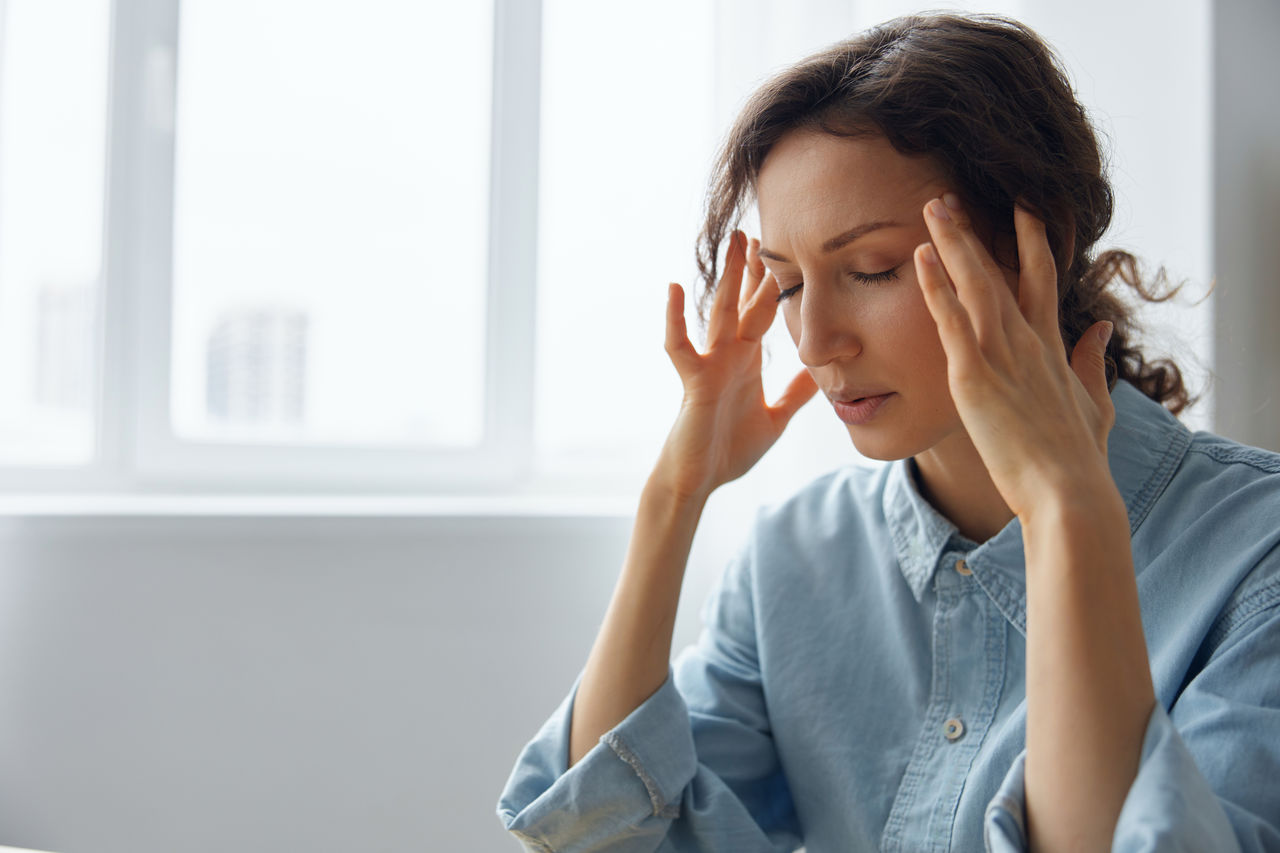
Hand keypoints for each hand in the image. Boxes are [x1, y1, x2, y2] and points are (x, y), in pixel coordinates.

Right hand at [657, 230, 817, 501]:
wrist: (701, 480)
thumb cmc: (729, 450)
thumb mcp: (775, 418)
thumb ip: (795, 394)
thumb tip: (819, 371)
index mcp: (746, 360)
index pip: (762, 311)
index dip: (771, 282)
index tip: (782, 248)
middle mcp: (728, 355)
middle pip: (743, 301)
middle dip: (751, 267)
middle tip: (757, 229)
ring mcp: (710, 364)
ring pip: (720, 312)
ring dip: (727, 276)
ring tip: (733, 241)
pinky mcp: (694, 381)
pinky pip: (682, 345)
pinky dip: (676, 318)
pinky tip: (674, 288)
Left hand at [914, 195, 1116, 518]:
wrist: (1068, 491)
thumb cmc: (1076, 458)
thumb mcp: (1092, 403)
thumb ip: (1090, 361)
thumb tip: (1101, 326)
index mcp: (1052, 346)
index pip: (1039, 278)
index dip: (1029, 241)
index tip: (1021, 206)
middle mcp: (1028, 340)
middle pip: (999, 270)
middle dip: (975, 230)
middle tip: (949, 195)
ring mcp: (1002, 353)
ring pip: (975, 283)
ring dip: (952, 242)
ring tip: (932, 206)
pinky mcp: (975, 375)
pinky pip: (950, 319)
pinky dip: (936, 286)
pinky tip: (921, 256)